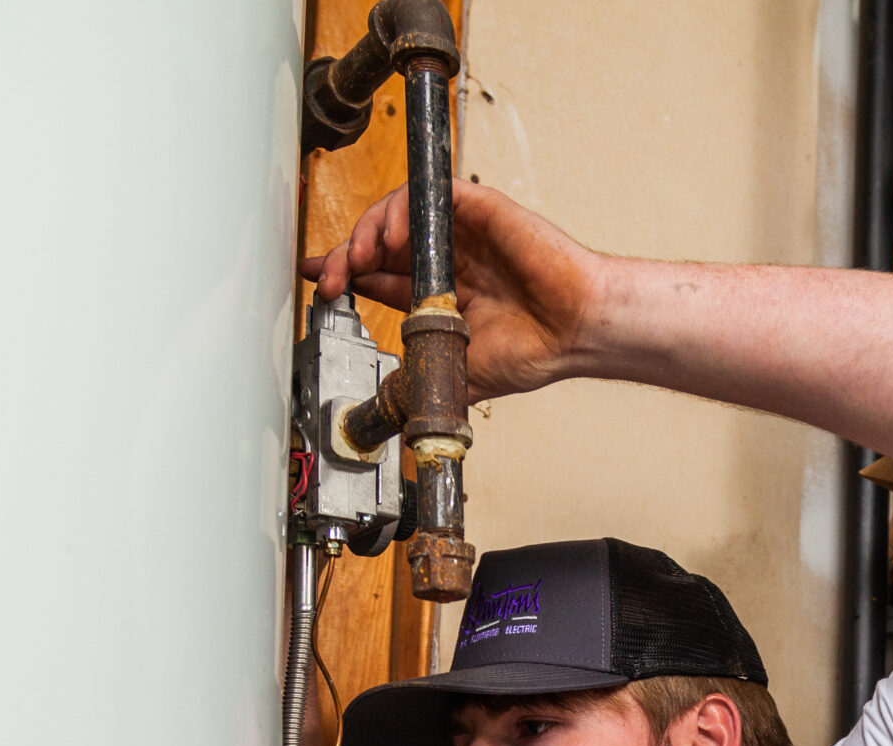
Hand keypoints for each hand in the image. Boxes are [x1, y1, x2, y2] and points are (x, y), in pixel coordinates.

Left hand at [302, 181, 603, 402]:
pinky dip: (400, 210)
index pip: (380, 274)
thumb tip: (384, 404)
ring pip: (396, 211)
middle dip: (344, 256)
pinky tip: (390, 238)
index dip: (345, 271)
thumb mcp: (455, 371)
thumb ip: (418, 377)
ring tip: (358, 257)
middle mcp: (449, 259)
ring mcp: (462, 232)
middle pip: (379, 241)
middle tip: (329, 276)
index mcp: (442, 294)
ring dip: (366, 231)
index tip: (317, 277)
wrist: (574, 330)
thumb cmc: (535, 349)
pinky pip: (428, 194)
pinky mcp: (479, 209)